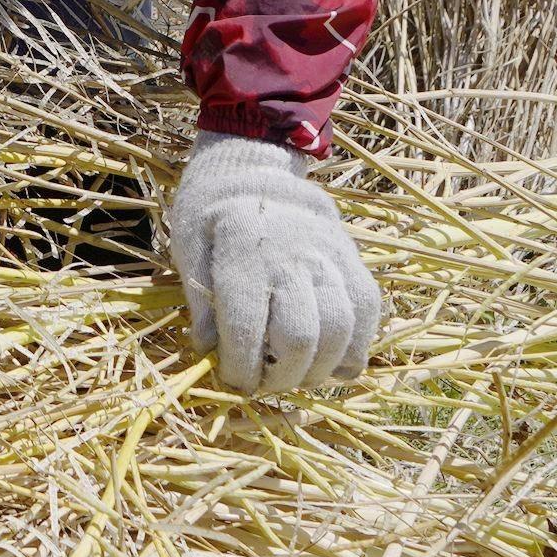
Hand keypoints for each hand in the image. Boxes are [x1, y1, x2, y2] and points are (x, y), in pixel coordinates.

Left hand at [165, 130, 385, 394]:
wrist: (255, 173)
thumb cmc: (212, 216)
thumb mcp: (188, 248)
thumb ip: (200, 302)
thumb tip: (208, 351)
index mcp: (242, 250)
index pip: (247, 328)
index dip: (241, 368)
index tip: (235, 380)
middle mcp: (292, 254)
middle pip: (300, 336)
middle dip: (280, 376)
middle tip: (264, 382)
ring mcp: (329, 257)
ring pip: (340, 329)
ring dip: (318, 368)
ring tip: (294, 375)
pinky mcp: (354, 261)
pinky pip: (367, 312)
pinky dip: (353, 347)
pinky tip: (329, 360)